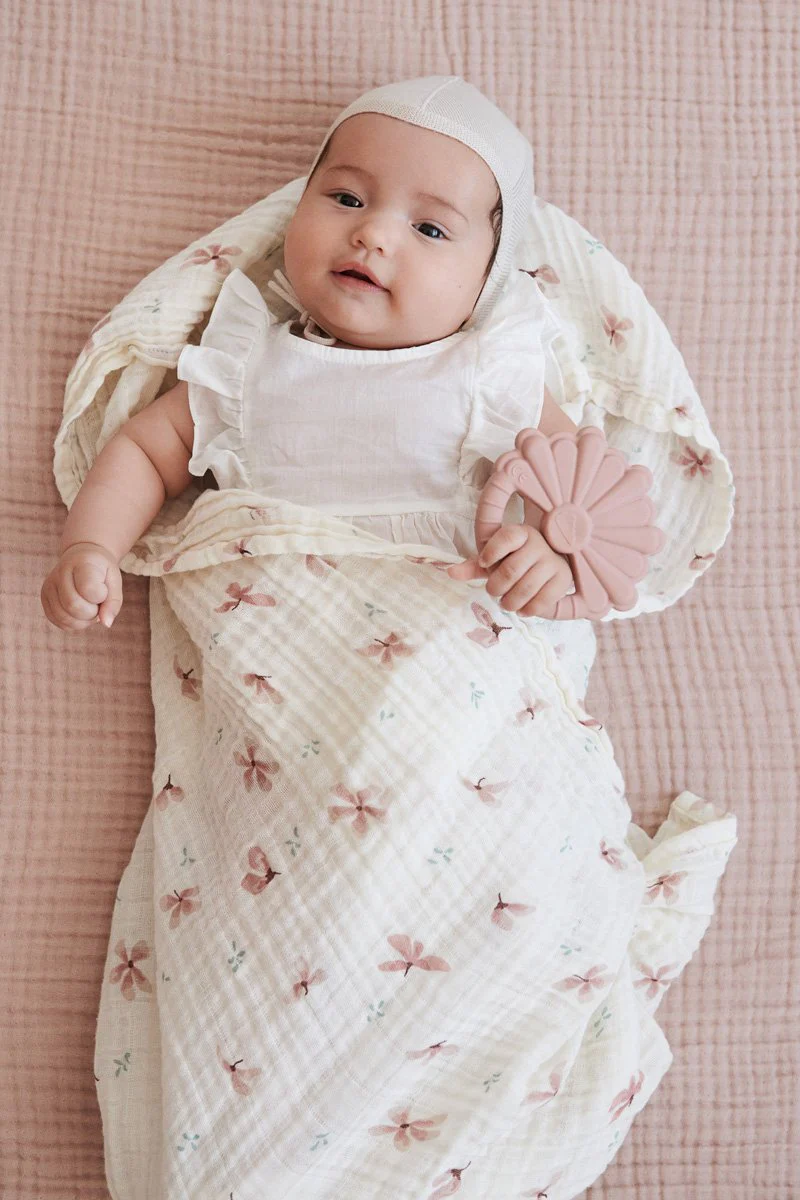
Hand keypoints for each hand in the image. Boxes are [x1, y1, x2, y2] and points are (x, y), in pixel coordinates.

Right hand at [40, 542, 122, 631]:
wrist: (82, 557)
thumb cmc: (102, 571)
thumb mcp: (114, 581)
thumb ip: (113, 603)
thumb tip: (106, 624)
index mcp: (81, 563)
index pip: (88, 589)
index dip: (101, 597)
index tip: (104, 589)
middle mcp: (60, 573)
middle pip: (73, 606)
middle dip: (92, 613)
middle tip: (98, 603)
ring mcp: (49, 586)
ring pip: (64, 617)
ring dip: (83, 621)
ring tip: (90, 608)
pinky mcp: (44, 598)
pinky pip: (58, 622)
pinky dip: (74, 624)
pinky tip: (81, 613)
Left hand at [446, 524, 573, 618]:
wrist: (549, 565)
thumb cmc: (516, 561)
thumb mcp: (495, 560)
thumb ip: (474, 566)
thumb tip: (450, 572)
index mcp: (521, 533)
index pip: (506, 538)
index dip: (491, 553)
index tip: (484, 563)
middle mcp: (539, 545)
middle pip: (511, 570)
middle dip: (496, 587)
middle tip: (494, 591)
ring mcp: (553, 562)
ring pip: (525, 588)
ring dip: (509, 602)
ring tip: (506, 603)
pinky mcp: (564, 580)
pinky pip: (543, 600)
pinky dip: (527, 610)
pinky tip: (521, 609)